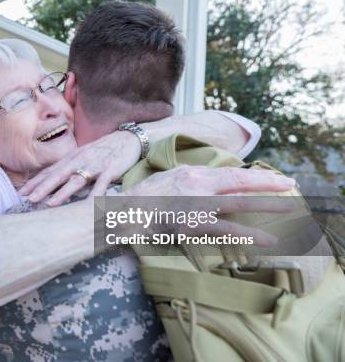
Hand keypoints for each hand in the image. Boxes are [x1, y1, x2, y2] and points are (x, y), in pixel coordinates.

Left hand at [19, 130, 140, 205]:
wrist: (127, 138)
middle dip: (42, 187)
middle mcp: (80, 160)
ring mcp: (95, 165)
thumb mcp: (82, 157)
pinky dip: (95, 195)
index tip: (22, 192)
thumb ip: (69, 168)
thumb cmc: (102, 151)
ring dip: (62, 193)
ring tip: (50, 204)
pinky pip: (102, 184)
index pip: (50, 170)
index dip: (35, 181)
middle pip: (58, 175)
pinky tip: (88, 206)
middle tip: (29, 199)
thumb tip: (51, 182)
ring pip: (76, 180)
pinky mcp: (111, 170)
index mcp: (72, 157)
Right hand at [120, 165, 296, 245]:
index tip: (268, 177)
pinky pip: (227, 228)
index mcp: (191, 172)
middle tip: (289, 184)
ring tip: (289, 207)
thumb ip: (186, 179)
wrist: (122, 212)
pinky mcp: (193, 223)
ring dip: (266, 204)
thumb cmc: (139, 198)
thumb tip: (203, 181)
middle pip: (239, 181)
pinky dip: (249, 234)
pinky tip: (267, 239)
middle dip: (267, 182)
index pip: (228, 173)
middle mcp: (198, 184)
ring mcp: (197, 204)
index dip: (251, 175)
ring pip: (239, 201)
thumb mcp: (165, 179)